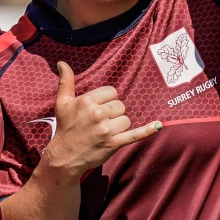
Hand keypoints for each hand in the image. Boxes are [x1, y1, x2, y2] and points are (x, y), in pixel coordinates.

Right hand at [38, 62, 159, 179]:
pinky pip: (135, 135)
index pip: (111, 92)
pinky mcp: (114, 144)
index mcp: (87, 102)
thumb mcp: (62, 103)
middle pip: (120, 106)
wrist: (65, 156)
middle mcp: (98, 114)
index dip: (106, 100)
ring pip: (126, 120)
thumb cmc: (65, 127)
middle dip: (113, 113)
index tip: (98, 109)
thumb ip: (66, 81)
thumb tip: (62, 63)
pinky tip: (158, 125)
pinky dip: (147, 130)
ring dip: (119, 125)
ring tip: (105, 131)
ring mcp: (107, 130)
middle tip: (99, 122)